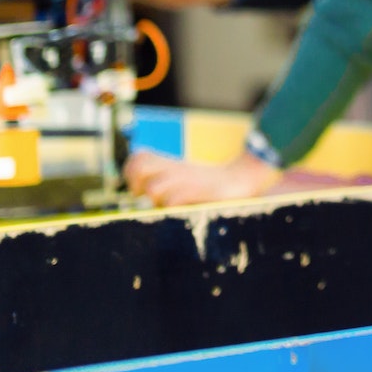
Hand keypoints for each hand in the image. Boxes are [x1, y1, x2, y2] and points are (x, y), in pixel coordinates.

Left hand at [124, 149, 279, 204]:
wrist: (241, 180)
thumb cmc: (210, 185)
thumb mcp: (186, 177)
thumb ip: (165, 178)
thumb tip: (143, 192)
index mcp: (171, 165)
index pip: (138, 159)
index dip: (131, 173)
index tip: (138, 189)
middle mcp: (175, 170)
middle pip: (140, 168)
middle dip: (136, 185)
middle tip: (145, 198)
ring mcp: (187, 181)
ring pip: (154, 188)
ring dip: (155, 201)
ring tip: (167, 208)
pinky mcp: (199, 192)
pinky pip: (172, 201)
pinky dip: (171, 209)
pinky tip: (180, 213)